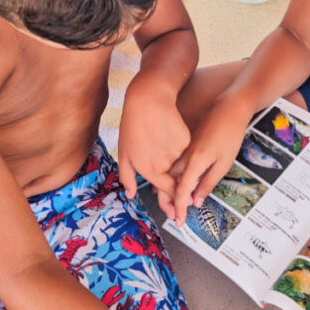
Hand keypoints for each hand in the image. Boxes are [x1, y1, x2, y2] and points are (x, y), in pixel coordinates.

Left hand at [117, 75, 188, 200]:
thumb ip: (127, 178)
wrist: (148, 101)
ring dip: (175, 164)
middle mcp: (165, 165)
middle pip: (175, 182)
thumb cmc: (132, 126)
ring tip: (164, 149)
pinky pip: (184, 151)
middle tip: (177, 192)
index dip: (172, 201)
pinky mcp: (186, 141)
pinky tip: (169, 137)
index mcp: (150, 170)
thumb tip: (130, 195)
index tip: (175, 208)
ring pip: (180, 165)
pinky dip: (179, 148)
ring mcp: (177, 153)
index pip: (166, 191)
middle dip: (177, 189)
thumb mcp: (124, 154)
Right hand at [167, 97, 252, 224]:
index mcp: (194, 161)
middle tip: (173, 217)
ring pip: (167, 175)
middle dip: (168, 203)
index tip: (180, 221)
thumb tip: (196, 202)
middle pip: (168, 184)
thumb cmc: (229, 136)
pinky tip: (172, 186)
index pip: (181, 191)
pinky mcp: (183, 145)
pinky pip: (171, 165)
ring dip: (167, 191)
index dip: (179, 208)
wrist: (227, 109)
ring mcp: (181, 149)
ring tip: (172, 206)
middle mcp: (183, 156)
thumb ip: (207, 184)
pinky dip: (169, 178)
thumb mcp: (223, 164)